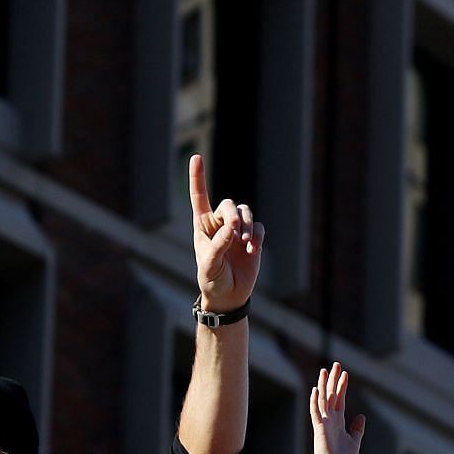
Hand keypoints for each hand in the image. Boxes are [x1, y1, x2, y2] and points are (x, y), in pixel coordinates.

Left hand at [188, 153, 263, 312]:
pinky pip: (258, 227)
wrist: (228, 295)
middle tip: (235, 234)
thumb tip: (231, 228)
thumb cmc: (212, 279)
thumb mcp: (209, 265)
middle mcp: (220, 223)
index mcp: (203, 225)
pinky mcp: (252, 237)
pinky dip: (257, 236)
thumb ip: (218, 245)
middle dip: (234, 216)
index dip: (198, 177)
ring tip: (245, 244)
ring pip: (246, 212)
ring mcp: (237, 229)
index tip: (196, 157)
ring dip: (247, 226)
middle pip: (229, 205)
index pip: (199, 197)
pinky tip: (253, 249)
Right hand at [310, 362, 364, 453]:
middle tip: (336, 364)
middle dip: (333, 380)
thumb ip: (357, 428)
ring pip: (322, 400)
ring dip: (323, 385)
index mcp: (338, 421)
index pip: (339, 399)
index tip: (344, 373)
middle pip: (331, 395)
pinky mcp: (319, 428)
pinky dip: (315, 401)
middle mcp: (330, 419)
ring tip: (324, 371)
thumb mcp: (355, 441)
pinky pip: (315, 412)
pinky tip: (315, 390)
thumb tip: (361, 416)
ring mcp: (324, 422)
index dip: (342, 386)